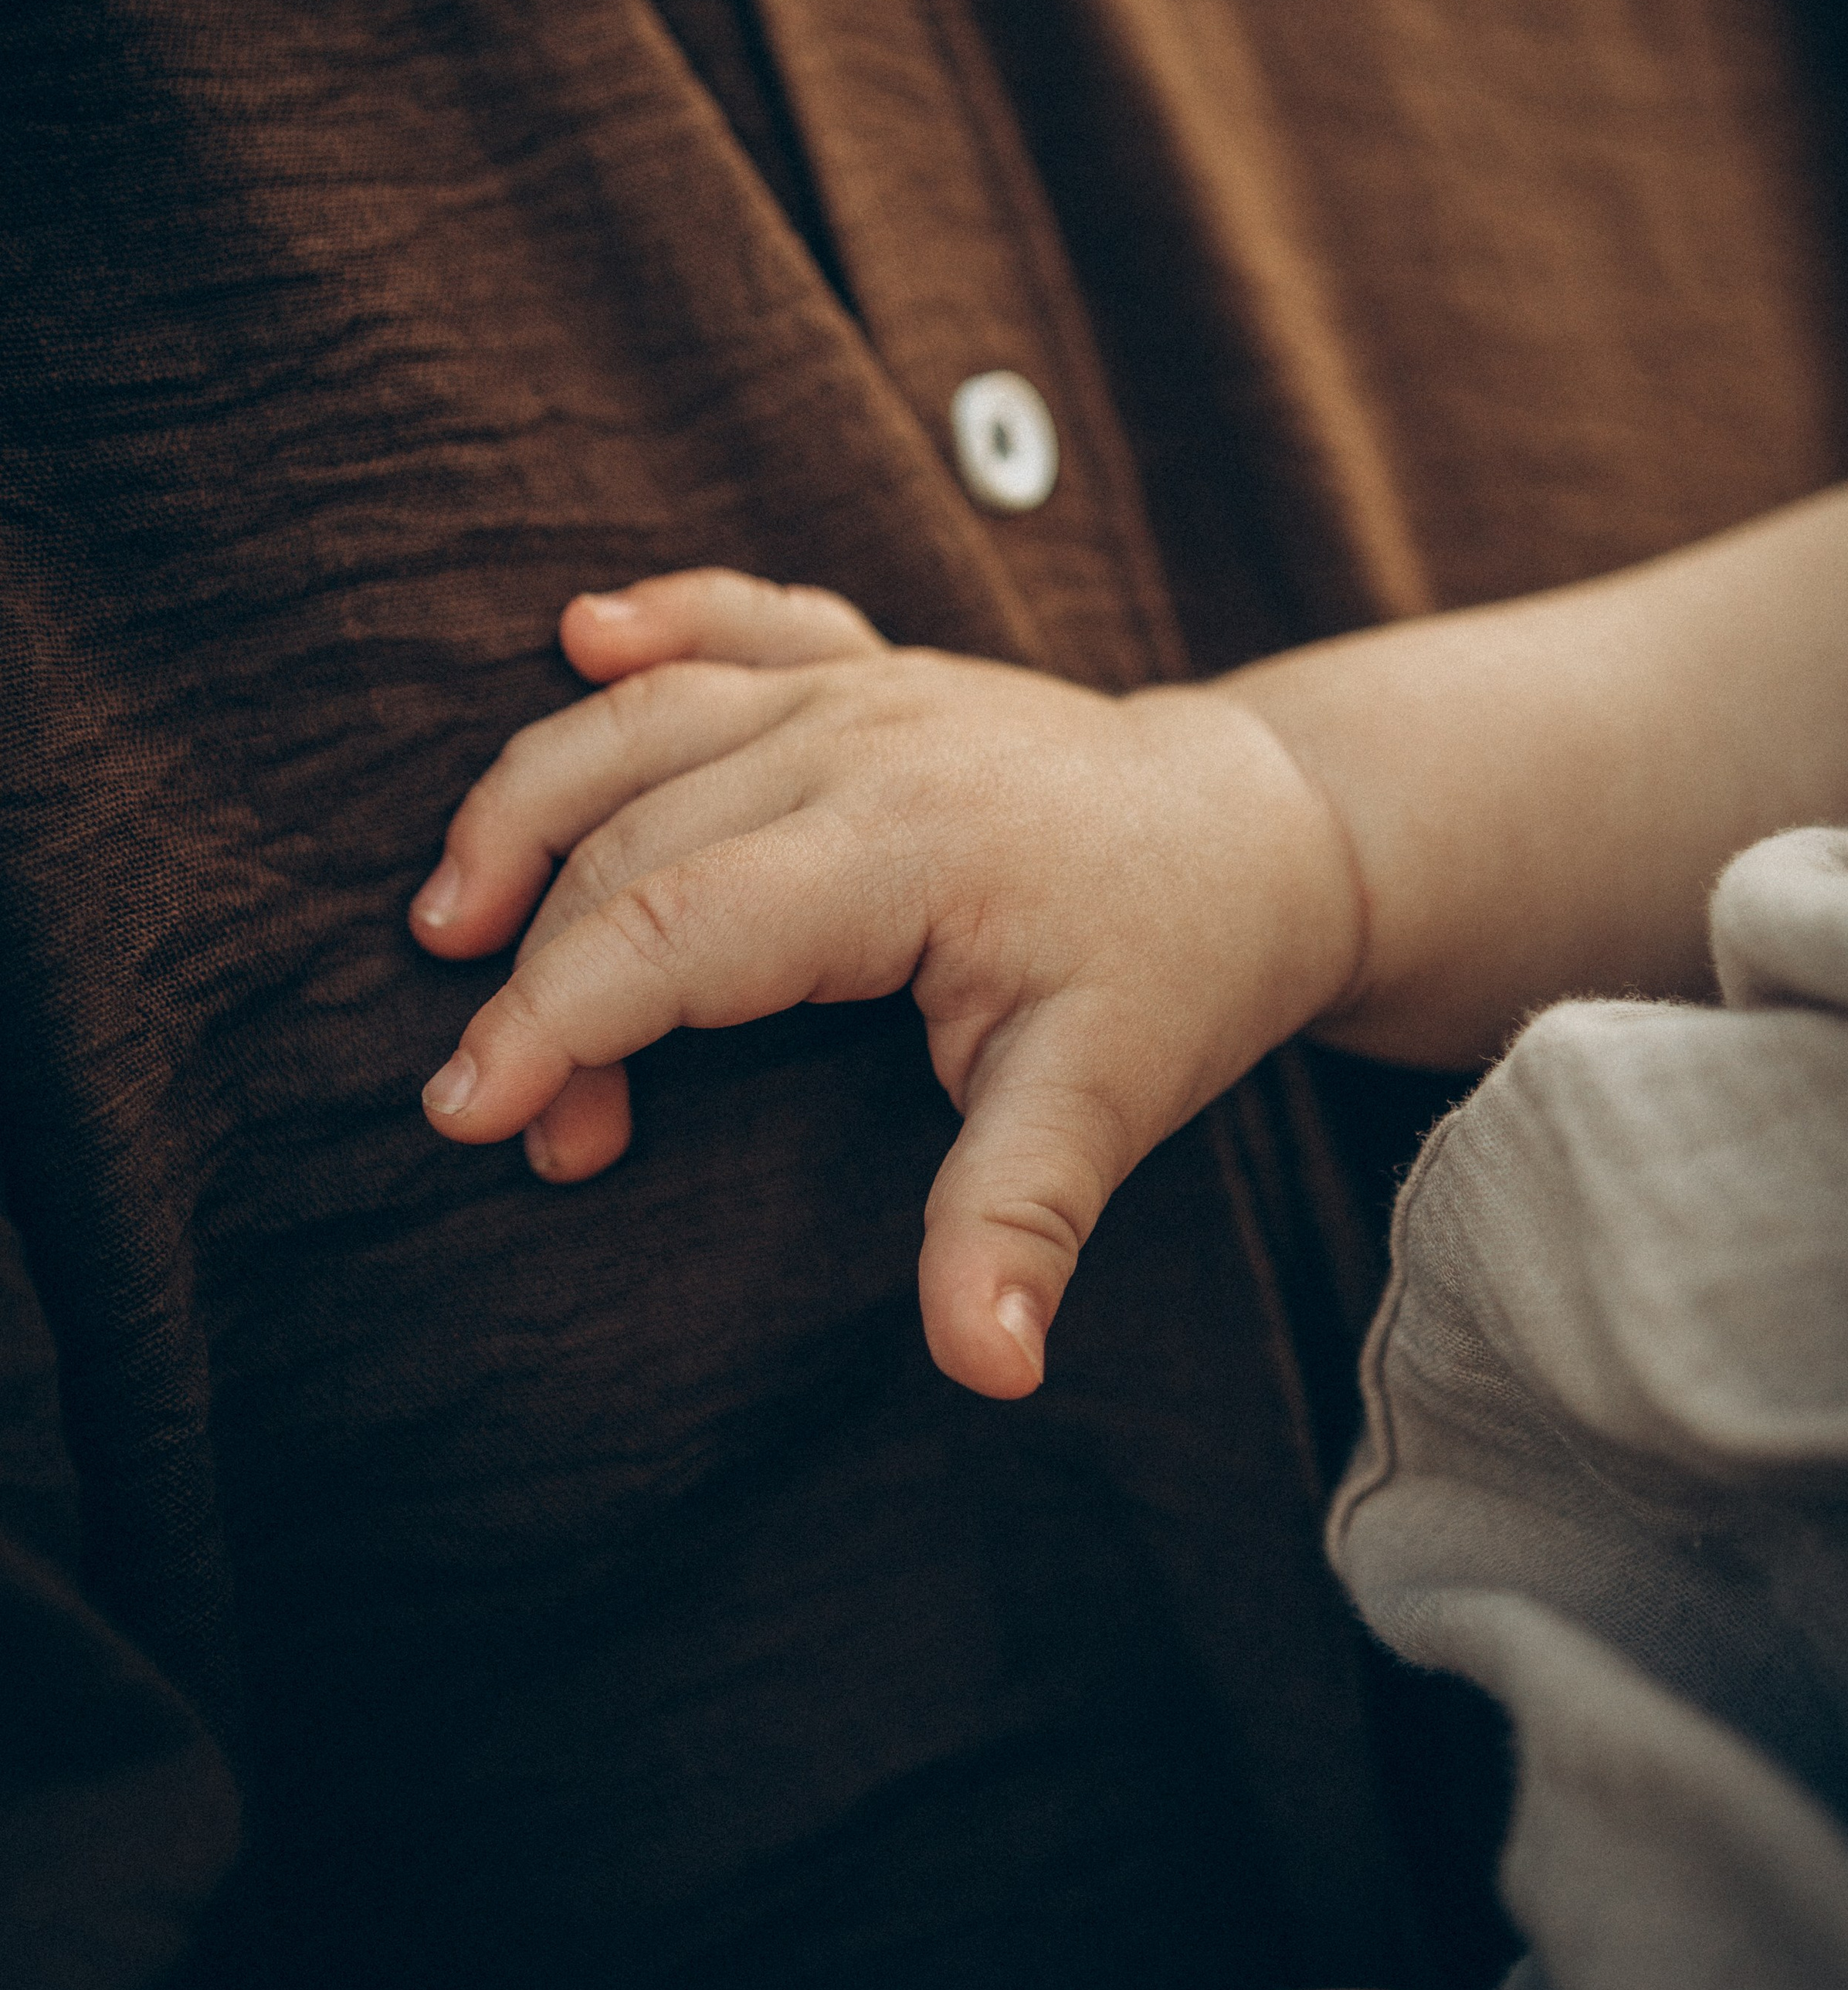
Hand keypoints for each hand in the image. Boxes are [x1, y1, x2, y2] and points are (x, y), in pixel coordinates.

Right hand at [410, 571, 1364, 1397]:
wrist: (1255, 832)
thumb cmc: (1180, 964)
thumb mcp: (1111, 1098)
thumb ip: (1022, 1222)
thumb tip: (989, 1367)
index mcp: (902, 845)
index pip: (674, 925)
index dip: (553, 1020)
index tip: (468, 1115)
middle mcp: (860, 742)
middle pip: (630, 839)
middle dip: (541, 982)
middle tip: (521, 1125)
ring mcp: (861, 689)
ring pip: (645, 721)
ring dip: (530, 805)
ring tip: (449, 920)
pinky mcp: (868, 669)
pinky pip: (736, 621)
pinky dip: (654, 622)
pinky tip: (581, 632)